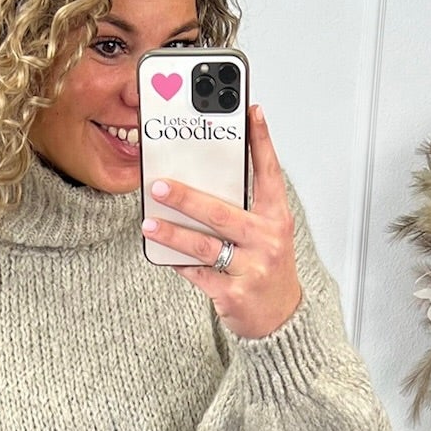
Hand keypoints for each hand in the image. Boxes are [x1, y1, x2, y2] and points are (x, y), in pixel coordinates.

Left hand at [141, 103, 303, 340]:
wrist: (281, 318)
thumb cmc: (267, 268)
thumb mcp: (266, 233)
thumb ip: (243, 208)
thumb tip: (201, 182)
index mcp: (276, 218)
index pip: (269, 173)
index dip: (261, 141)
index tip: (251, 111)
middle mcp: (267, 240)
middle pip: (222, 213)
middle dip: (187, 198)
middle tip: (160, 185)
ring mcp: (252, 268)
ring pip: (205, 246)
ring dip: (173, 233)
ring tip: (149, 222)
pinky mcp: (235, 294)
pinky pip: (198, 275)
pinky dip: (179, 263)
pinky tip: (162, 253)